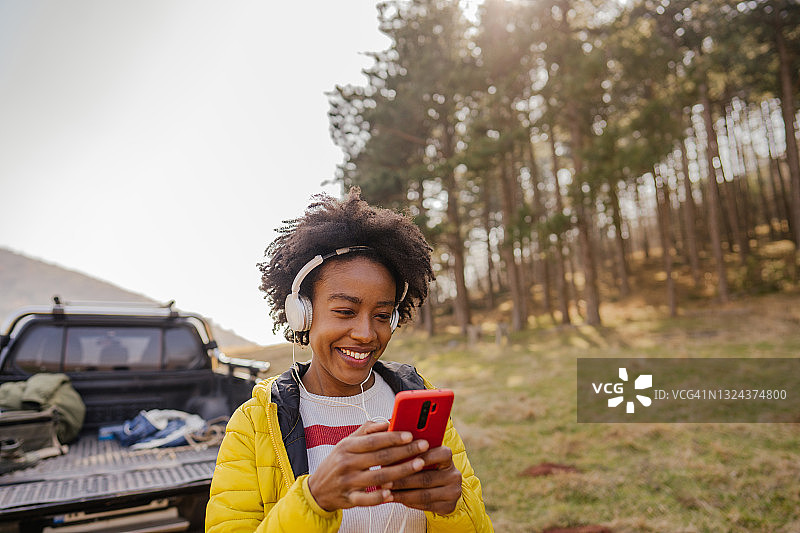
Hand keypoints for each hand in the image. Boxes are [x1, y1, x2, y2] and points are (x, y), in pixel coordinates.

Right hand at [307, 421, 429, 511]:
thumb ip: (366, 431)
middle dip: (404, 451)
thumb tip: (387, 422)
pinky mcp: (349, 499)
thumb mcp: (346, 443)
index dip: (393, 437)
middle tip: (423, 447)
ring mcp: (347, 482)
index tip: (411, 434)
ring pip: (378, 477)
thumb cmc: (338, 462)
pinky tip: (393, 492)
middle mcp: (346, 463)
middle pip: (380, 457)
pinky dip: (379, 497)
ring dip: (400, 472)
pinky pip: (366, 499)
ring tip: (419, 465)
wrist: (317, 489)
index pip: (373, 440)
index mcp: (346, 447)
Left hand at [387, 445, 462, 514]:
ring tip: (386, 493)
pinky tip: (396, 499)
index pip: (439, 454)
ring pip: (425, 495)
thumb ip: (411, 452)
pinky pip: (426, 506)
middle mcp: (454, 475)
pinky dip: (409, 503)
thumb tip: (391, 447)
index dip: (422, 456)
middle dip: (403, 480)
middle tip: (384, 481)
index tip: (401, 458)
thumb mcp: (421, 456)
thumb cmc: (425, 467)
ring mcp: (453, 492)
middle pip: (426, 478)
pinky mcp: (449, 506)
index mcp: (448, 457)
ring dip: (403, 494)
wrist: (442, 487)